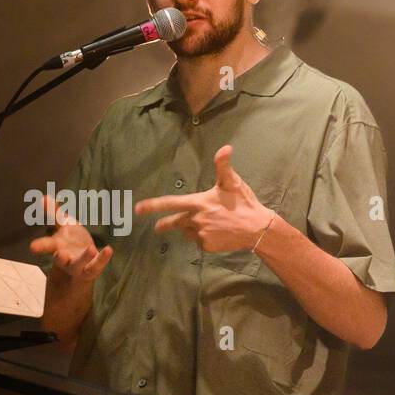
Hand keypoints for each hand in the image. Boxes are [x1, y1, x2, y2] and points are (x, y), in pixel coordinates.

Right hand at [29, 193, 113, 281]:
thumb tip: (43, 197)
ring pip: (79, 263)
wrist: (82, 263)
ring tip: (92, 250)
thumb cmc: (71, 242)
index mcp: (56, 247)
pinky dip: (103, 258)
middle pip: (61, 259)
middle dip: (60, 258)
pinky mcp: (92, 268)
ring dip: (84, 257)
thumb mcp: (63, 226)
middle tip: (59, 255)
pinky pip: (97, 265)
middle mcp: (66, 258)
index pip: (47, 246)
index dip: (40, 246)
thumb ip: (54, 213)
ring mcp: (79, 265)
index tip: (32, 247)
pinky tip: (108, 249)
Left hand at [134, 145, 274, 252]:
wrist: (257, 229)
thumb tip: (225, 147)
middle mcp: (196, 220)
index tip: (138, 209)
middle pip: (175, 222)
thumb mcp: (232, 182)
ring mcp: (201, 235)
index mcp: (199, 203)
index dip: (153, 206)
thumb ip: (223, 166)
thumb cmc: (243, 203)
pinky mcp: (206, 246)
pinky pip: (199, 240)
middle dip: (165, 224)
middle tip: (157, 227)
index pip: (171, 203)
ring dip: (192, 227)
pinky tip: (216, 231)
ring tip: (210, 222)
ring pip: (189, 231)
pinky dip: (203, 236)